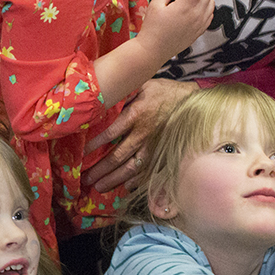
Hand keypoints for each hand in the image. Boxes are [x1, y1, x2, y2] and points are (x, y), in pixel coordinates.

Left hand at [81, 77, 200, 191]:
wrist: (193, 102)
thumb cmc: (164, 92)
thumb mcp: (142, 86)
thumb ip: (123, 95)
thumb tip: (101, 98)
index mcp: (136, 115)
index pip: (111, 133)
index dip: (94, 145)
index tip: (81, 154)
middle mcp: (144, 134)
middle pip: (118, 156)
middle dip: (100, 169)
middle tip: (86, 178)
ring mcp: (154, 147)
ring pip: (131, 168)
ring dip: (114, 179)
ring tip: (99, 187)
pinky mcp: (163, 154)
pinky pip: (148, 172)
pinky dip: (136, 181)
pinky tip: (125, 187)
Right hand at [136, 0, 213, 59]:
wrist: (153, 50)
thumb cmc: (152, 29)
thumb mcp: (154, 5)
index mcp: (185, 7)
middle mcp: (196, 15)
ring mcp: (200, 24)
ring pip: (211, 3)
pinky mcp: (200, 31)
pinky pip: (210, 15)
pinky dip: (206, 7)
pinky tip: (195, 8)